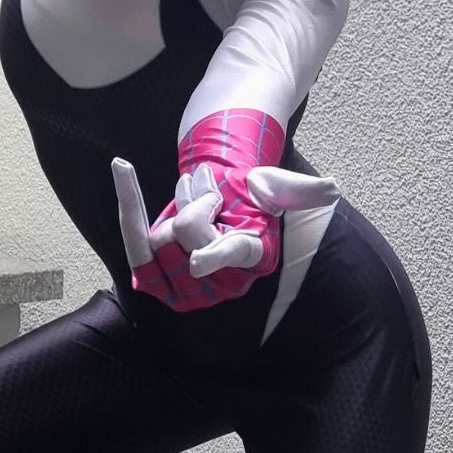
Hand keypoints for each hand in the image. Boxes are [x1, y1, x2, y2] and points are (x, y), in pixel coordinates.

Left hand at [112, 155, 340, 312]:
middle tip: (212, 196)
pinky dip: (128, 203)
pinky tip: (123, 168)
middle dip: (195, 205)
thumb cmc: (249, 191)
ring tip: (193, 205)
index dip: (216, 257)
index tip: (198, 260)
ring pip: (160, 238)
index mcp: (251, 257)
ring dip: (173, 210)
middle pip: (187, 235)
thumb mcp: (278, 185)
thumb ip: (301, 189)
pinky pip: (134, 240)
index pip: (232, 255)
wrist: (217, 195)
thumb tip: (329, 188)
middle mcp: (217, 280)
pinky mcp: (152, 274)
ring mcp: (181, 284)